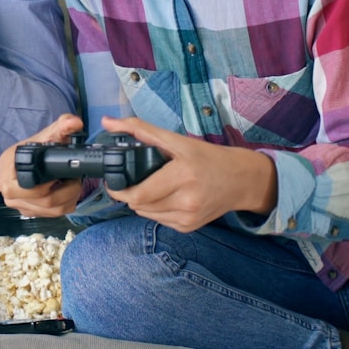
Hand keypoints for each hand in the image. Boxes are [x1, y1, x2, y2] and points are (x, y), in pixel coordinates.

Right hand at [0, 114, 86, 217]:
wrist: (30, 156)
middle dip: (65, 191)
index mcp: (7, 165)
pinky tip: (66, 193)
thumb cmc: (37, 146)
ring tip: (72, 184)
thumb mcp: (50, 133)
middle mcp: (7, 187)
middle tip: (73, 179)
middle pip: (43, 200)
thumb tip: (74, 123)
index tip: (63, 175)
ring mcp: (15, 202)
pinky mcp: (26, 211)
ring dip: (68, 199)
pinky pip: (49, 215)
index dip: (52, 183)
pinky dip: (63, 205)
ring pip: (48, 210)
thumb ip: (63, 126)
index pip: (29, 183)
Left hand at [101, 116, 277, 232]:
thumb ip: (140, 130)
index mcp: (183, 176)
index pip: (139, 194)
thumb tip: (108, 122)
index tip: (114, 180)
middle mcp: (187, 201)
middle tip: (133, 178)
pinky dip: (156, 208)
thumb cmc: (208, 158)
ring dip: (142, 201)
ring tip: (153, 185)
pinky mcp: (188, 227)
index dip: (120, 189)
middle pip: (138, 205)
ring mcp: (188, 217)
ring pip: (145, 213)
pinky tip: (166, 196)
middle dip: (131, 192)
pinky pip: (159, 219)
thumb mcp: (176, 140)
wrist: (240, 180)